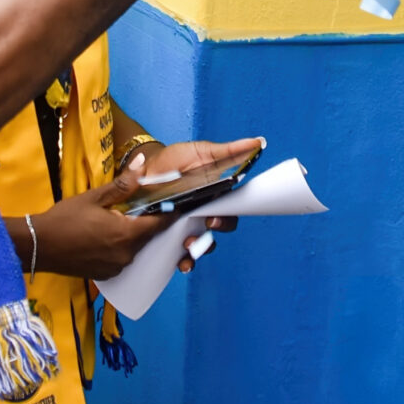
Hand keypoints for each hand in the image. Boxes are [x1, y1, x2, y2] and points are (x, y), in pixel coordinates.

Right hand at [18, 177, 174, 279]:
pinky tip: (107, 237)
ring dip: (132, 236)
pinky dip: (120, 248)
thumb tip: (141, 163)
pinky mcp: (106, 275)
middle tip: (142, 208)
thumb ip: (122, 184)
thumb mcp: (94, 197)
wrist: (38, 246)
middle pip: (147, 237)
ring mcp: (116, 268)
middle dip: (147, 223)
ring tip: (120, 221)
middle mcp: (126, 255)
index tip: (174, 203)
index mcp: (126, 235)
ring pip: (134, 249)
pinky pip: (122, 259)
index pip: (159, 224)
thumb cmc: (64, 219)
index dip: (168, 213)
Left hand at [124, 136, 261, 270]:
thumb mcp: (202, 152)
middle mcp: (203, 212)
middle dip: (211, 238)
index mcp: (215, 195)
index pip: (229, 213)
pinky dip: (184, 260)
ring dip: (197, 252)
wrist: (145, 166)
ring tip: (187, 247)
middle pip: (215, 232)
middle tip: (197, 233)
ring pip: (200, 245)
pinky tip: (180, 262)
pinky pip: (179, 252)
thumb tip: (258, 142)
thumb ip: (229, 151)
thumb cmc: (175, 159)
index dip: (225, 220)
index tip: (213, 221)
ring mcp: (186, 224)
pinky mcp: (169, 233)